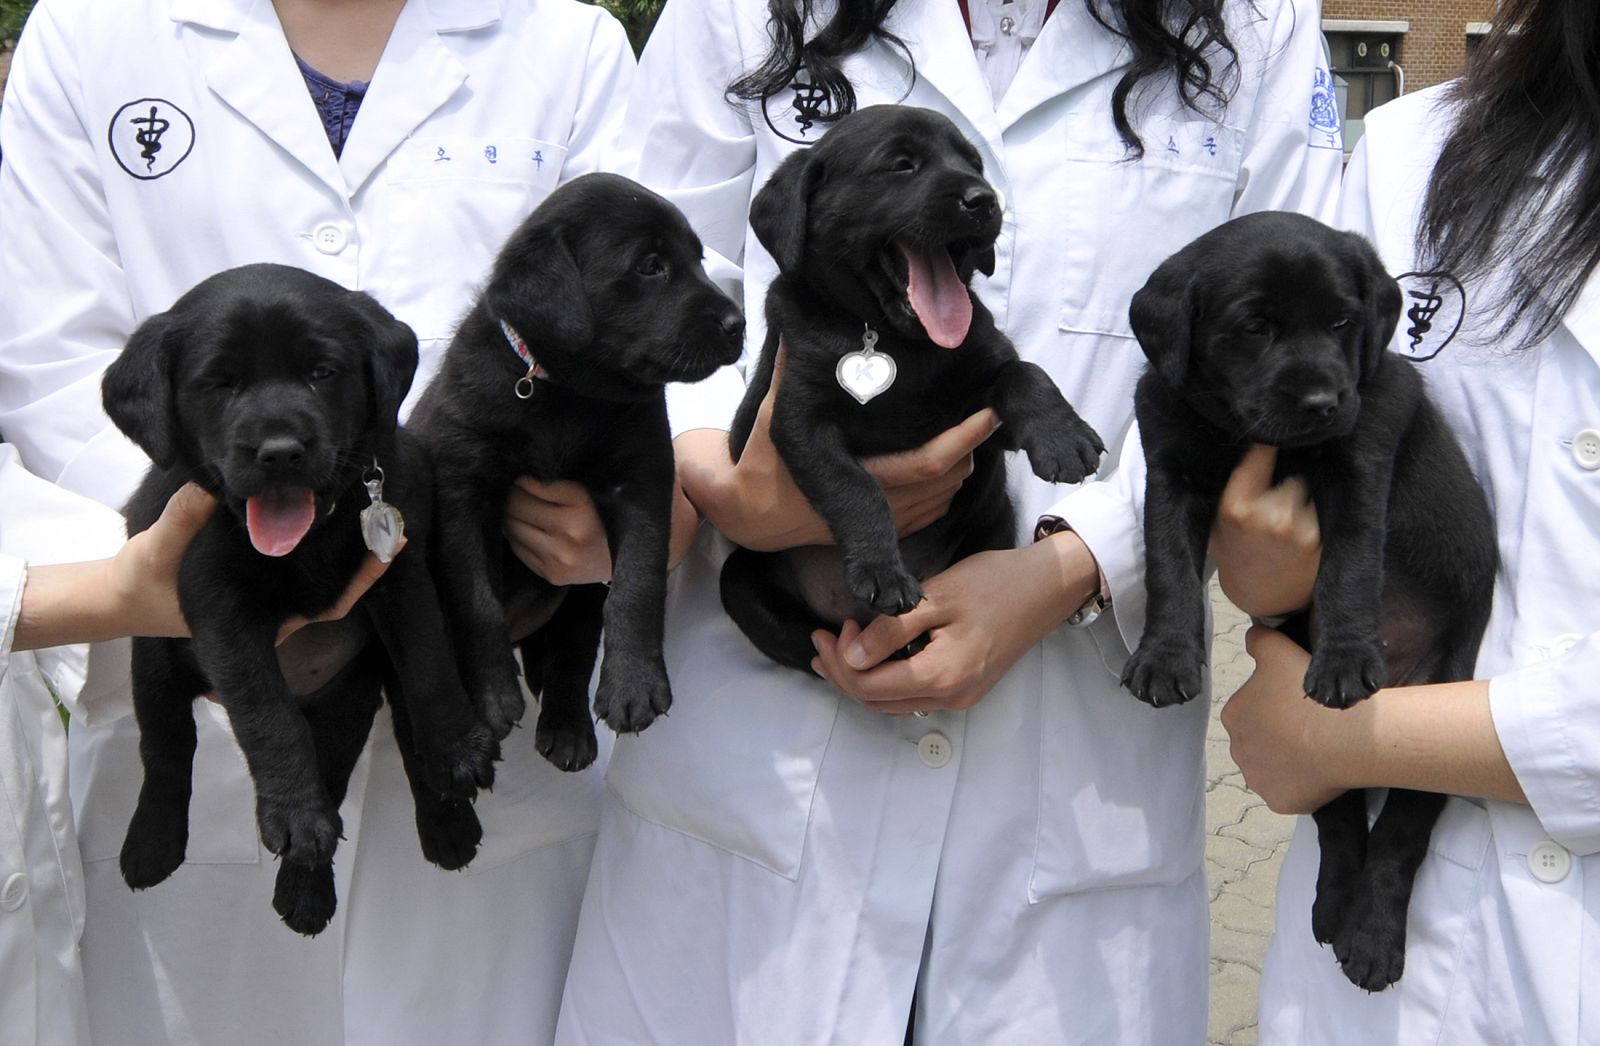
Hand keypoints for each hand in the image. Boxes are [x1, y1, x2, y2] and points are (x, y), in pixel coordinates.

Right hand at [17, 483, 393, 655]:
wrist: (123, 597)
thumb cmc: (143, 582)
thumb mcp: (158, 550)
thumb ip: (183, 521)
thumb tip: (206, 489)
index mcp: (263, 615)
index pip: (328, 603)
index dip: (362, 579)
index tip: (389, 549)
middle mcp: (278, 606)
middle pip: (338, 583)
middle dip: (368, 553)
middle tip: (397, 518)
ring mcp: (274, 592)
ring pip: (326, 570)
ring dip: (352, 540)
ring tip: (379, 504)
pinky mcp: (266, 573)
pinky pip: (306, 558)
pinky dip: (326, 534)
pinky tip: (340, 501)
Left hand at [503, 475, 698, 586]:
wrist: (654, 548)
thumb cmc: (631, 500)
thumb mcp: (618, 472)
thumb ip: (589, 456)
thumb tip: (545, 433)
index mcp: (583, 505)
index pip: (531, 483)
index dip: (525, 472)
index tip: (528, 465)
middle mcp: (571, 534)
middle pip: (517, 506)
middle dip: (513, 491)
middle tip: (517, 481)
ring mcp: (561, 558)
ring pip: (512, 527)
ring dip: (510, 512)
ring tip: (520, 500)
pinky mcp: (555, 574)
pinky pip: (518, 548)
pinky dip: (516, 533)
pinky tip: (528, 522)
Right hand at [678, 345, 998, 551]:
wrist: (750, 514)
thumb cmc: (763, 464)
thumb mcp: (772, 416)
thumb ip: (787, 373)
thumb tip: (795, 327)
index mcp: (859, 479)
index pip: (929, 463)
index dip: (965, 439)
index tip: (989, 411)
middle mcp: (880, 508)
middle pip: (950, 480)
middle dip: (973, 446)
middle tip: (986, 410)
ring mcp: (886, 524)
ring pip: (948, 496)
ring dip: (964, 463)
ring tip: (971, 428)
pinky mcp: (886, 530)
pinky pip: (935, 510)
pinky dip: (949, 485)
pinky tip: (949, 456)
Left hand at [808, 532, 1098, 713]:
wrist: (1045, 588)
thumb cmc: (993, 584)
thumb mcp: (935, 598)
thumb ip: (891, 630)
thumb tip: (851, 657)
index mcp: (942, 675)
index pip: (869, 686)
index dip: (841, 662)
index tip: (833, 627)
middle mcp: (951, 697)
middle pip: (876, 701)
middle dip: (843, 672)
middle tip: (824, 637)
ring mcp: (960, 697)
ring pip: (892, 703)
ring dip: (861, 678)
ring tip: (837, 647)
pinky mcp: (965, 688)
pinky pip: (912, 696)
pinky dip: (886, 679)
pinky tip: (874, 657)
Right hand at [1209, 443, 1320, 616]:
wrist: (1261, 598)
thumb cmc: (1237, 555)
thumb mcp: (1218, 523)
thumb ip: (1231, 491)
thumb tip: (1251, 449)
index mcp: (1236, 507)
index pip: (1260, 456)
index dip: (1269, 445)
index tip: (1275, 438)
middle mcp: (1267, 514)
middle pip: (1290, 478)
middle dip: (1284, 486)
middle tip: (1274, 505)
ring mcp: (1295, 527)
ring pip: (1305, 494)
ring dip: (1300, 503)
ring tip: (1287, 525)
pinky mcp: (1316, 539)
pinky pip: (1317, 511)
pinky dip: (1313, 518)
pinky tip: (1300, 538)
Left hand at [1220, 625, 1347, 813]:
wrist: (1343, 736)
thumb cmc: (1309, 692)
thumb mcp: (1278, 650)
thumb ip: (1259, 640)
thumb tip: (1252, 638)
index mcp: (1234, 715)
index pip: (1252, 709)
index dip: (1277, 705)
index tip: (1301, 703)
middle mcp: (1237, 750)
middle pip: (1260, 740)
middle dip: (1281, 734)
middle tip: (1312, 726)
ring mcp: (1257, 779)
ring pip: (1272, 767)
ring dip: (1290, 761)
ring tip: (1320, 748)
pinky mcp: (1278, 801)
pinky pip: (1288, 792)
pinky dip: (1302, 785)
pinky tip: (1321, 772)